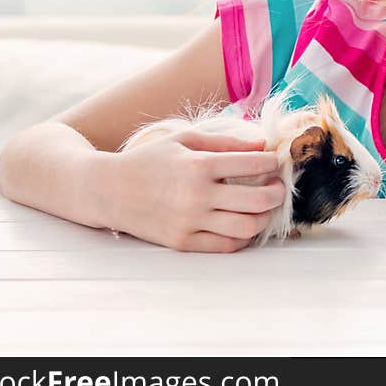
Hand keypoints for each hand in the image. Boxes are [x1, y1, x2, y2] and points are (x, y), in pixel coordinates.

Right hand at [101, 129, 285, 251]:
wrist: (108, 190)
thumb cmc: (149, 160)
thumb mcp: (184, 140)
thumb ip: (225, 142)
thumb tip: (263, 145)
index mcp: (198, 165)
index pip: (252, 164)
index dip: (271, 163)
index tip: (274, 162)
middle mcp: (196, 195)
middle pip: (258, 200)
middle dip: (277, 192)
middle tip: (278, 187)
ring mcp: (190, 222)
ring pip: (248, 227)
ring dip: (264, 216)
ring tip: (263, 207)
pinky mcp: (183, 242)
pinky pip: (227, 245)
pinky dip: (243, 236)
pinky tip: (244, 223)